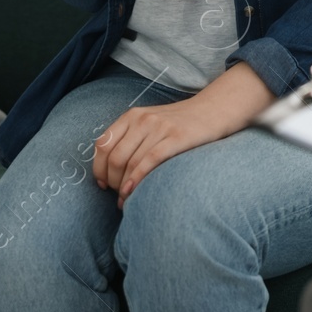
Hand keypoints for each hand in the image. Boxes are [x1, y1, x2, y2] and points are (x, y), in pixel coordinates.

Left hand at [91, 62, 272, 207]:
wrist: (213, 110)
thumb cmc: (179, 124)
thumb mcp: (150, 124)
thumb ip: (130, 139)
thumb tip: (109, 171)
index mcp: (132, 116)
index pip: (103, 144)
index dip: (98, 168)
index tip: (103, 185)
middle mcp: (143, 119)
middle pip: (114, 158)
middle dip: (112, 182)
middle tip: (118, 194)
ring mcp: (160, 128)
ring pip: (130, 162)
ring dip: (123, 187)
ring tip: (126, 200)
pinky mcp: (176, 138)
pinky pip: (149, 162)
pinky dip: (136, 180)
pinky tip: (132, 193)